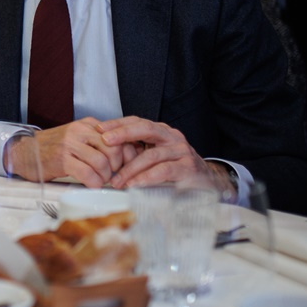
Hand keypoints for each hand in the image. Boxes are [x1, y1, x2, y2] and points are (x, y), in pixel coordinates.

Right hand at [29, 118, 138, 184]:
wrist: (25, 151)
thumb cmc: (54, 148)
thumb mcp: (78, 138)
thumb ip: (98, 143)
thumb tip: (124, 157)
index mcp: (88, 124)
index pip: (118, 137)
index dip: (127, 156)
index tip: (126, 167)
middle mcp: (80, 131)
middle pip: (113, 149)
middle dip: (118, 168)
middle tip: (113, 176)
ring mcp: (70, 144)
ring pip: (102, 162)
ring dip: (105, 177)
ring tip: (100, 181)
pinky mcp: (62, 159)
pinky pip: (87, 173)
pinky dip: (94, 183)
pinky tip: (92, 186)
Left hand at [95, 115, 230, 192]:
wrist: (206, 182)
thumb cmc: (174, 169)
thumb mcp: (153, 157)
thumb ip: (135, 153)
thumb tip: (106, 154)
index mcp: (161, 132)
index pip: (137, 121)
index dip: (118, 124)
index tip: (99, 129)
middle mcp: (171, 137)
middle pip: (145, 128)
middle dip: (123, 133)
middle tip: (105, 142)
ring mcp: (181, 151)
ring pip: (151, 154)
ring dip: (130, 168)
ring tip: (116, 180)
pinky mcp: (188, 167)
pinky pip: (164, 170)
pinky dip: (147, 177)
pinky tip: (135, 184)